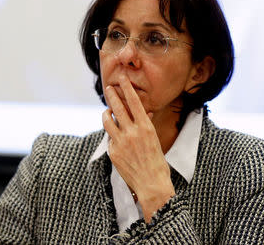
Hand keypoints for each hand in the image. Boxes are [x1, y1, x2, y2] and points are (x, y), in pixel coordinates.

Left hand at [102, 75, 174, 222]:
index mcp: (145, 127)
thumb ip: (146, 124)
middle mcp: (132, 132)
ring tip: (107, 110)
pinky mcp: (113, 152)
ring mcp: (120, 142)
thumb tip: (144, 111)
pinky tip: (116, 137)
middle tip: (108, 88)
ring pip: (107, 121)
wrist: (151, 183)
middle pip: (117, 108)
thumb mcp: (155, 139)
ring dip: (106, 113)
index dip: (127, 89)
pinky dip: (112, 135)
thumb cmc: (157, 161)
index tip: (122, 79)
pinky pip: (110, 138)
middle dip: (112, 95)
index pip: (134, 102)